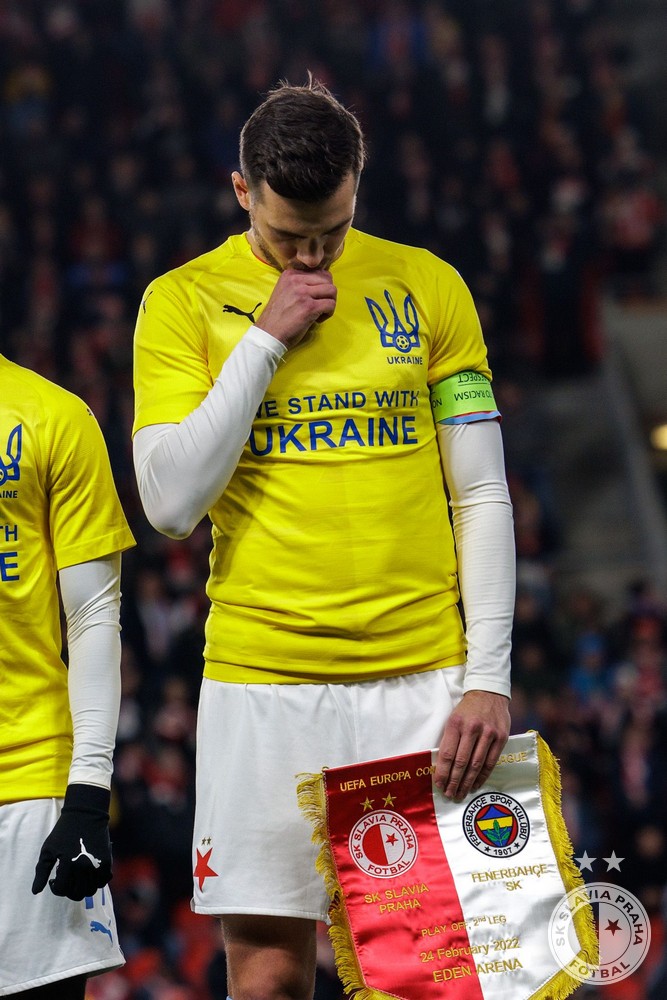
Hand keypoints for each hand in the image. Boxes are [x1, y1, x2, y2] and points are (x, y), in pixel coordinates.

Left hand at [32, 784, 112, 900]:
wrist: (86, 814)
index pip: (62, 890)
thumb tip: (35, 892)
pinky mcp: (106, 861)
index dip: (55, 888)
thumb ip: (41, 872)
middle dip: (69, 891)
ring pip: (90, 890)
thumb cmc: (63, 831)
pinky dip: (96, 883)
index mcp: (67, 864)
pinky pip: (103, 882)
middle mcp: (83, 866)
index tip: (54, 880)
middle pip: (77, 893)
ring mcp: (96, 864)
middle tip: (66, 881)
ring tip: (77, 878)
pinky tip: (89, 874)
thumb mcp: (48, 849)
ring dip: (82, 888)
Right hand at [256, 268, 336, 347]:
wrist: (269, 334)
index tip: (314, 298)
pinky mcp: (309, 307)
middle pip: (328, 279)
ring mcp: (302, 293)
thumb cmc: (278, 316)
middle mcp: (296, 280)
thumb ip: (300, 284)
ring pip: (332, 290)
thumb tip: (322, 283)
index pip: (319, 272)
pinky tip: (318, 320)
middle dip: (328, 294)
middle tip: (320, 306)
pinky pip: (330, 304)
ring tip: (320, 312)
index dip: (321, 286)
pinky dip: (328, 313)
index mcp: (290, 274)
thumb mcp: (285, 291)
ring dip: (330, 302)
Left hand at [434, 691, 509, 801]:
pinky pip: (491, 762)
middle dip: (454, 782)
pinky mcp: (501, 737)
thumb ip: (449, 740)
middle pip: (461, 762)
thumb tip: (442, 766)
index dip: (442, 772)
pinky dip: (483, 776)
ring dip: (467, 782)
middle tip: (449, 795)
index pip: (447, 754)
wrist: (489, 693)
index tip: (439, 785)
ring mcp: (488, 733)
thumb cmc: (467, 710)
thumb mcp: (453, 719)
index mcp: (455, 724)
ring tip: (461, 793)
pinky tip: (476, 784)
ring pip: (476, 764)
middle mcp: (472, 728)